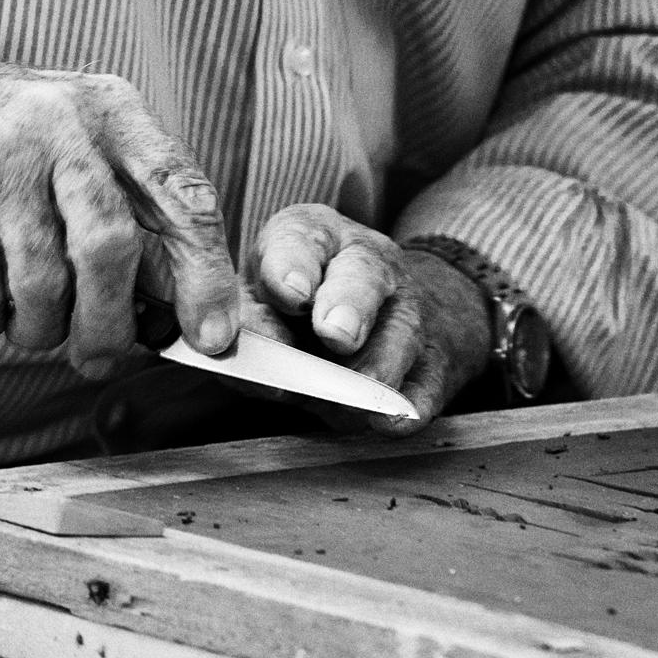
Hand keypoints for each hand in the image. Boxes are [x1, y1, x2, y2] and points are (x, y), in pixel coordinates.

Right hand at [0, 50, 239, 377]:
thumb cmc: (0, 141)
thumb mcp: (75, 147)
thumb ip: (128, 214)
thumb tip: (175, 315)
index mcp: (114, 111)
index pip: (183, 195)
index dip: (206, 273)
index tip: (213, 337)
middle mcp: (63, 123)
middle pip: (109, 247)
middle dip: (110, 323)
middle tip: (99, 359)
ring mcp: (0, 153)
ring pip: (41, 283)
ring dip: (37, 328)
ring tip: (25, 318)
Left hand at [247, 203, 492, 429]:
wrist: (379, 314)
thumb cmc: (301, 304)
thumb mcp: (264, 295)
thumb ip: (249, 320)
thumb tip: (227, 351)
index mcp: (314, 236)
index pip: (300, 239)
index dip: (292, 266)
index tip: (288, 293)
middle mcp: (366, 263)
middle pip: (363, 276)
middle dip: (348, 304)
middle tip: (334, 334)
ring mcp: (407, 311)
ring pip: (401, 332)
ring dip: (378, 365)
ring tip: (356, 398)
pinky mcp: (430, 361)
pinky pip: (427, 382)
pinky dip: (410, 405)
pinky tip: (392, 421)